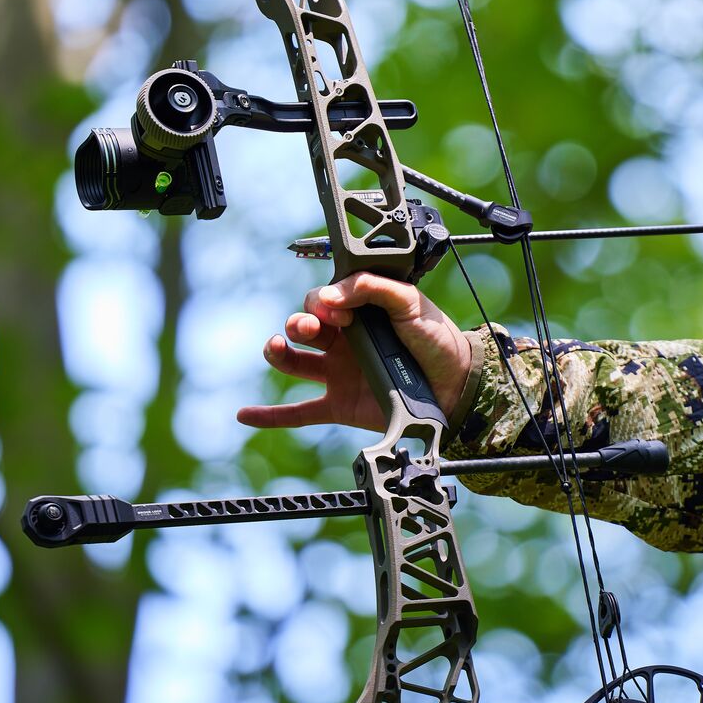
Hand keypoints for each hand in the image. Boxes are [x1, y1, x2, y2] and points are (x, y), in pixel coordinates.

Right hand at [236, 272, 474, 431]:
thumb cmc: (436, 338)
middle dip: (300, 321)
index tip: (339, 310)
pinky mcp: (340, 405)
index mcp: (358, 313)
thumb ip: (372, 287)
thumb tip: (331, 296)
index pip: (323, 300)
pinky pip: (299, 412)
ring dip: (278, 351)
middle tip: (316, 327)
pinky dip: (271, 415)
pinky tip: (246, 414)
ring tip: (278, 346)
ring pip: (295, 361)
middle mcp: (344, 341)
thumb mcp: (409, 300)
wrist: (456, 383)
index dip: (322, 301)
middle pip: (303, 326)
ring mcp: (339, 373)